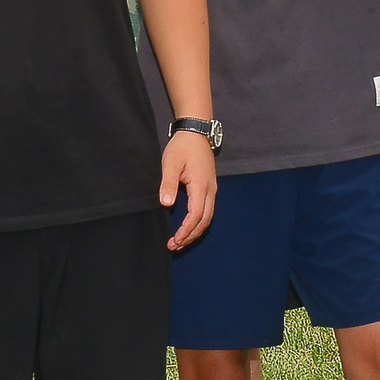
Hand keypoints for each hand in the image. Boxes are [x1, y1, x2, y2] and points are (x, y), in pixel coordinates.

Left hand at [160, 132, 217, 249]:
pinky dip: (198, 223)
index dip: (186, 230)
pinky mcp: (209, 188)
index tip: (174, 240)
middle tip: (174, 246)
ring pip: (207, 218)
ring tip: (179, 242)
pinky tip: (188, 228)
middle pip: (204, 221)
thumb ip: (168, 184)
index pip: (196, 215)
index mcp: (201, 186)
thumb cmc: (182, 147)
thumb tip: (167, 204)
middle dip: (190, 236)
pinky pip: (207, 211)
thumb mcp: (170, 163)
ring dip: (194, 232)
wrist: (196, 133)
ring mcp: (212, 190)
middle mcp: (210, 191)